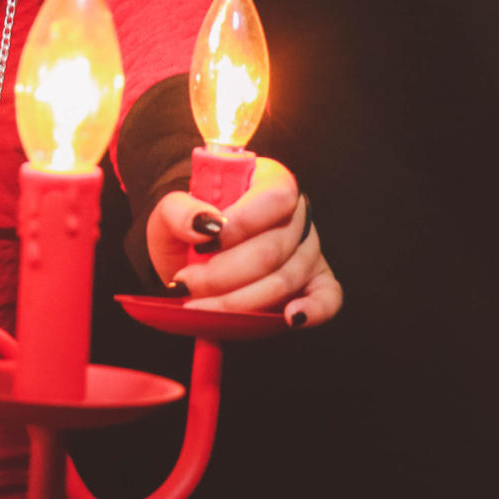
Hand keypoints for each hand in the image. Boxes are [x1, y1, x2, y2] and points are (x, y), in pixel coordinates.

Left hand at [147, 156, 342, 327]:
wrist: (190, 256)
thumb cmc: (187, 228)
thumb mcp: (170, 212)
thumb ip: (179, 210)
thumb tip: (205, 223)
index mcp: (268, 180)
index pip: (274, 197)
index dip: (242, 224)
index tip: (203, 244)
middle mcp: (296, 214)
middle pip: (274, 248)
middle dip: (225, 274)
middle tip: (187, 283)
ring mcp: (309, 250)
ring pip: (285, 279)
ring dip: (239, 300)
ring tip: (200, 305)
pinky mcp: (316, 282)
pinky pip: (328, 297)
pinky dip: (312, 310)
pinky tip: (290, 317)